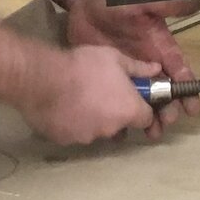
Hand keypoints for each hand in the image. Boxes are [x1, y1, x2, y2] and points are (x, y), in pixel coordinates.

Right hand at [19, 44, 155, 145]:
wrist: (43, 80)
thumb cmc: (84, 66)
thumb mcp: (114, 58)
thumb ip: (138, 67)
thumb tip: (156, 70)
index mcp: (128, 110)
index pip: (146, 119)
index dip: (143, 110)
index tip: (135, 100)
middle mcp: (111, 129)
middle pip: (120, 125)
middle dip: (116, 114)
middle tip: (103, 95)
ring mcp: (87, 137)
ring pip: (97, 130)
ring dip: (94, 119)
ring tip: (80, 100)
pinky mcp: (66, 141)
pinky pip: (74, 133)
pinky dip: (73, 124)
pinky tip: (63, 108)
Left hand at [66, 0, 198, 136]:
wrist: (83, 1)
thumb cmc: (117, 0)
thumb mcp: (143, 1)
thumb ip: (168, 4)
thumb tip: (198, 1)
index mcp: (161, 48)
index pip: (180, 72)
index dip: (188, 90)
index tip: (193, 108)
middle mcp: (148, 64)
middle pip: (164, 93)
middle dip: (169, 110)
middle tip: (166, 124)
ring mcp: (127, 73)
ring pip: (142, 101)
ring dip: (148, 118)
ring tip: (150, 134)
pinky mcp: (107, 78)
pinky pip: (116, 101)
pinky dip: (120, 117)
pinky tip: (120, 132)